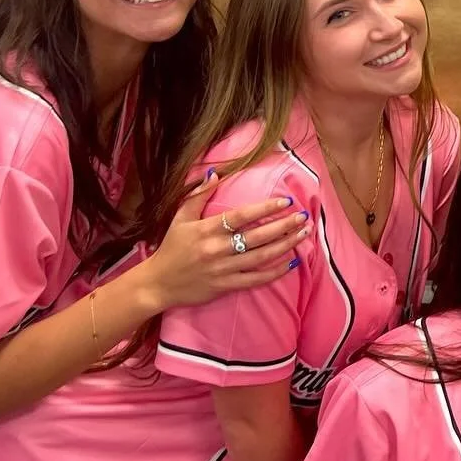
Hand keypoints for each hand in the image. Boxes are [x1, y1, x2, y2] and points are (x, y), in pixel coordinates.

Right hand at [142, 172, 309, 310]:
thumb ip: (198, 195)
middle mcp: (216, 249)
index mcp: (206, 230)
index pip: (240, 216)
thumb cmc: (171, 247)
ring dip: (285, 245)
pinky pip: (255, 279)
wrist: (158, 283)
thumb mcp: (180, 218)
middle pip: (256, 236)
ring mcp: (222, 269)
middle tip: (303, 217)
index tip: (286, 202)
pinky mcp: (225, 286)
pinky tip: (291, 263)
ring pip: (260, 257)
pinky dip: (275, 272)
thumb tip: (215, 174)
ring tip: (302, 234)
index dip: (264, 209)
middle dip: (283, 226)